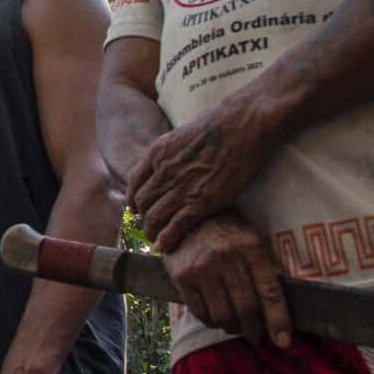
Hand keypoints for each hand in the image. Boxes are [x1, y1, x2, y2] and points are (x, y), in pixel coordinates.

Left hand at [128, 95, 282, 249]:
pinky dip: (167, 239)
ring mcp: (180, 188)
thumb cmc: (219, 127)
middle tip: (146, 228)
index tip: (136, 209)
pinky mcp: (201, 202)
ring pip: (154, 216)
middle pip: (142, 202)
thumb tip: (171, 164)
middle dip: (142, 218)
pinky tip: (165, 247)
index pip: (134, 182)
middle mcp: (163, 172)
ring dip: (152, 231)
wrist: (240, 125)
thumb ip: (170, 153)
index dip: (133, 199)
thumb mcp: (181, 136)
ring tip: (155, 240)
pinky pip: (176, 226)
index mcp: (156, 154)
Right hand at [162, 210, 291, 346]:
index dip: (278, 321)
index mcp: (251, 248)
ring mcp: (201, 267)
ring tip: (235, 327)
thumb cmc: (228, 232)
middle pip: (246, 308)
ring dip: (231, 328)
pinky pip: (199, 311)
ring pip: (222, 314)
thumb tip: (280, 310)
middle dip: (253, 329)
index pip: (270, 292)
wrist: (187, 217)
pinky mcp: (182, 276)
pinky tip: (216, 318)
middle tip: (255, 336)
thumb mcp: (253, 241)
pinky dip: (210, 322)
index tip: (283, 342)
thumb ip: (267, 270)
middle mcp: (226, 257)